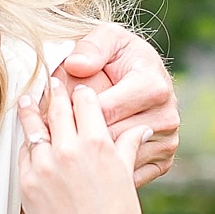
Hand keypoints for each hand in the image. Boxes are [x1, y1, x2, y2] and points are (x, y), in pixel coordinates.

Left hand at [19, 77, 145, 213]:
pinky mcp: (28, 182)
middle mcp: (69, 149)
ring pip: (34, 128)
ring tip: (24, 100)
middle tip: (48, 81)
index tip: (76, 85)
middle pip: (56, 108)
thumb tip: (142, 128)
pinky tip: (26, 139)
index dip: (81, 91)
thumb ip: (127, 146)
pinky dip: (27, 144)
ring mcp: (45, 165)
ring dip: (29, 111)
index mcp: (97, 143)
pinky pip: (24, 155)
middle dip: (53, 92)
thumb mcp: (125, 176)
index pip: (85, 102)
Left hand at [57, 23, 178, 186]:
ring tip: (60, 149)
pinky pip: (127, 174)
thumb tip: (75, 65)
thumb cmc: (123, 57)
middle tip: (47, 134)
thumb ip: (91, 47)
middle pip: (108, 138)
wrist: (149, 78)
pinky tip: (83, 161)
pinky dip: (103, 171)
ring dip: (87, 158)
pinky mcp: (163, 161)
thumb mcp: (109, 39)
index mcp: (153, 85)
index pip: (103, 109)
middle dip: (75, 136)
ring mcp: (167, 141)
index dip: (72, 111)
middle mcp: (166, 116)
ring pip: (115, 160)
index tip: (50, 108)